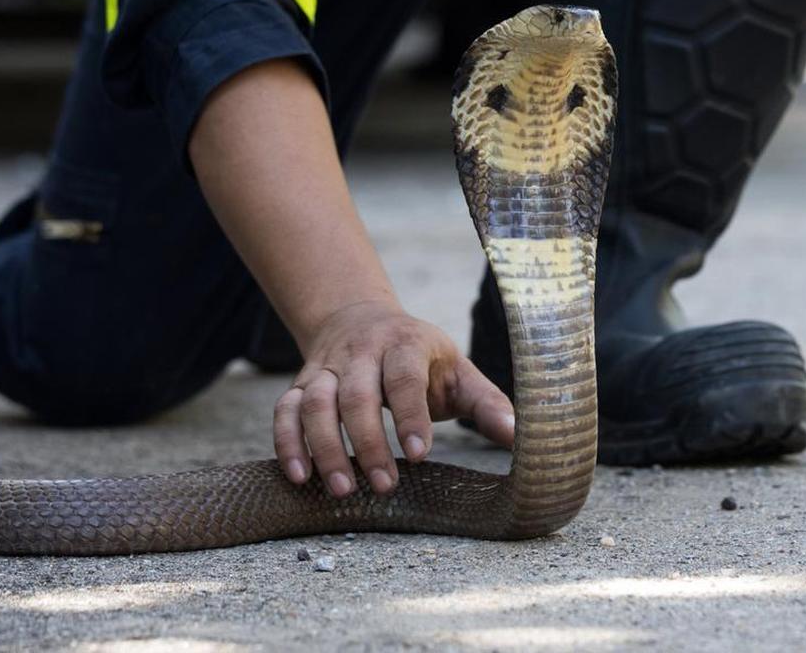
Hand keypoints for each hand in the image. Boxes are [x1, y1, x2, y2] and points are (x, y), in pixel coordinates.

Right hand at [273, 299, 514, 497]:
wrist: (360, 317)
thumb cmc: (420, 356)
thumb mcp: (458, 370)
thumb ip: (488, 403)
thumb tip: (521, 438)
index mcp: (404, 344)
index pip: (404, 378)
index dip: (410, 416)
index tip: (419, 455)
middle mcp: (360, 352)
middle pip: (356, 395)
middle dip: (368, 442)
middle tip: (385, 485)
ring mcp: (326, 368)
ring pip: (314, 402)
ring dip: (325, 447)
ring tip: (342, 489)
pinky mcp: (300, 383)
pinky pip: (284, 410)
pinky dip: (286, 441)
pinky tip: (299, 475)